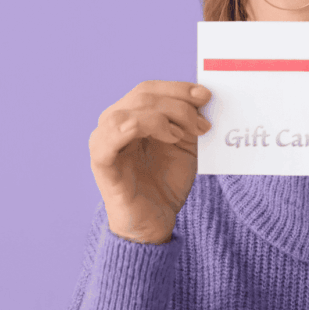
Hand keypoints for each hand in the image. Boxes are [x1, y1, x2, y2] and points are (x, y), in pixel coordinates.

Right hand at [88, 80, 212, 243]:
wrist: (155, 221)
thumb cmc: (166, 181)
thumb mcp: (186, 145)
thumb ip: (190, 120)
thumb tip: (204, 95)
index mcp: (131, 115)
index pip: (150, 89)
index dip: (178, 88)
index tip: (205, 96)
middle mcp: (113, 123)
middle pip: (143, 95)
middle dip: (179, 105)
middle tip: (202, 125)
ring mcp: (104, 141)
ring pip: (129, 111)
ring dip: (163, 117)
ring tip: (182, 136)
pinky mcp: (102, 163)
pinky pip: (109, 137)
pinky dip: (138, 127)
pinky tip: (168, 137)